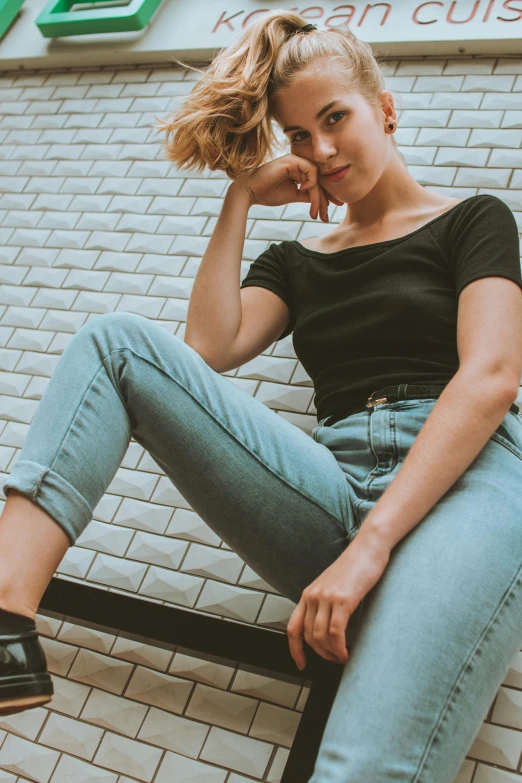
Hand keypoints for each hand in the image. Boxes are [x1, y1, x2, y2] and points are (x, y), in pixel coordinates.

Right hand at [232, 153, 344, 222]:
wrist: (250, 192)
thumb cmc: (268, 194)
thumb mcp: (293, 195)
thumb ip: (306, 195)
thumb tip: (321, 201)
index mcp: (298, 171)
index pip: (316, 183)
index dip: (324, 197)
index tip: (328, 213)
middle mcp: (298, 163)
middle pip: (319, 180)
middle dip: (325, 199)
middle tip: (326, 216)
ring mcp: (295, 160)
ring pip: (316, 177)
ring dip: (317, 196)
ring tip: (314, 211)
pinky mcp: (291, 160)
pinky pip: (310, 170)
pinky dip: (312, 182)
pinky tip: (305, 191)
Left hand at [287, 529, 390, 668]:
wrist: (368, 547)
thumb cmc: (355, 566)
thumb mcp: (333, 585)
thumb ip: (325, 603)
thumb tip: (326, 629)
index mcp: (308, 594)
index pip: (293, 627)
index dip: (295, 650)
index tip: (301, 664)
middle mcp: (313, 596)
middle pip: (309, 636)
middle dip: (321, 654)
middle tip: (334, 660)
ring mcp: (327, 597)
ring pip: (321, 637)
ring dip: (331, 653)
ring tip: (342, 657)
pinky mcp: (343, 599)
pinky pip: (336, 632)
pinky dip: (340, 647)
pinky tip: (347, 652)